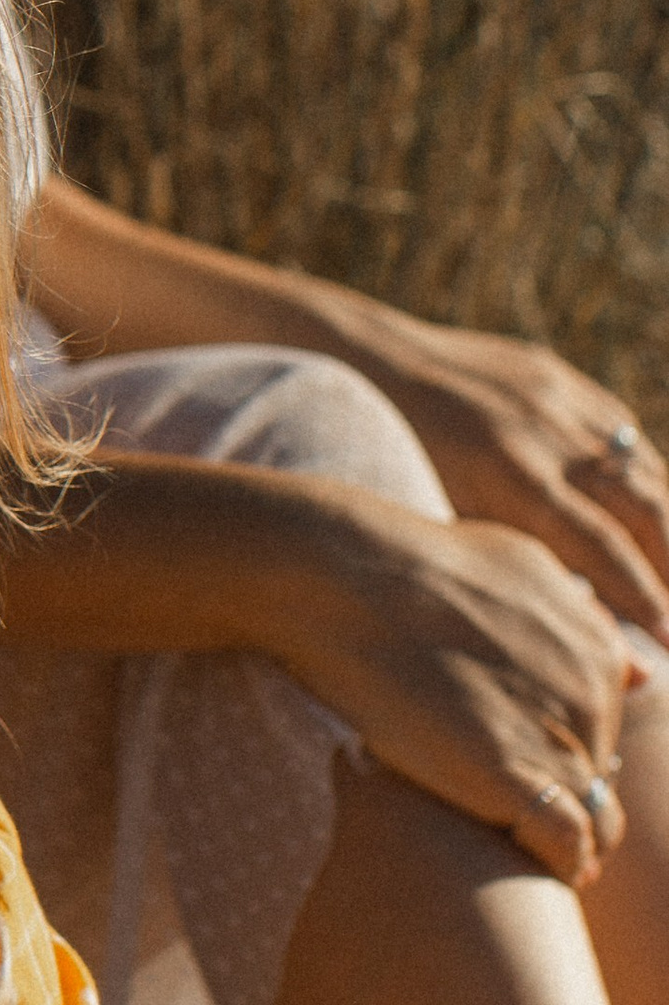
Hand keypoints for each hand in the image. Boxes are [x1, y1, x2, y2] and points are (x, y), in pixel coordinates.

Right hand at [266, 483, 641, 883]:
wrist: (354, 577)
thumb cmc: (417, 561)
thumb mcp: (521, 568)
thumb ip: (577, 617)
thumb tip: (636, 670)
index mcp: (597, 650)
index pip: (605, 729)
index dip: (566, 754)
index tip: (525, 768)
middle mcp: (595, 697)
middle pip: (599, 777)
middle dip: (560, 796)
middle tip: (503, 809)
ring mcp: (561, 740)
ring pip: (593, 821)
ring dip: (565, 843)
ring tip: (520, 854)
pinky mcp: (518, 781)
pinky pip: (565, 846)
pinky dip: (553, 863)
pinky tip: (522, 863)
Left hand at [334, 310, 668, 645]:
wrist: (365, 359)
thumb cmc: (391, 460)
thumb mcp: (441, 518)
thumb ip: (507, 560)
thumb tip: (572, 622)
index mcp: (513, 477)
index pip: (605, 550)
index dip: (646, 601)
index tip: (667, 645)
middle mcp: (548, 435)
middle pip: (646, 510)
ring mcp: (558, 400)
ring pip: (645, 470)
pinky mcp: (559, 378)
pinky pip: (622, 433)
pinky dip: (644, 478)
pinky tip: (653, 515)